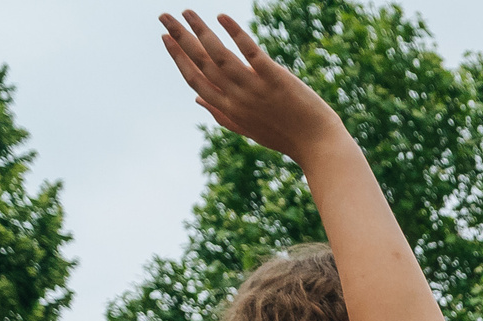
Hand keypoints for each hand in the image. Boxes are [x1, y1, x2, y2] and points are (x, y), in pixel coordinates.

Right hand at [158, 11, 342, 161]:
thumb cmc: (285, 136)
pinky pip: (251, 52)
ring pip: (219, 55)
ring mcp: (254, 88)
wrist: (318, 145)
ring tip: (187, 12)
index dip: (178, 58)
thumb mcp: (248, 128)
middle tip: (164, 17)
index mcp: (229, 109)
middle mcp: (237, 98)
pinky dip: (235, 34)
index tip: (165, 39)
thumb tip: (196, 99)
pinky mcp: (275, 78)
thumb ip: (221, 113)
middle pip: (201, 63)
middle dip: (179, 38)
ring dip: (200, 31)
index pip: (194, 79)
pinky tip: (222, 17)